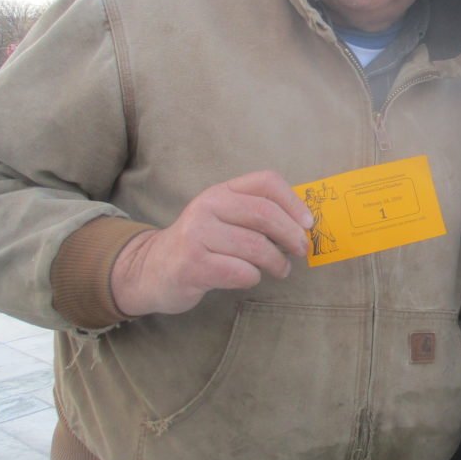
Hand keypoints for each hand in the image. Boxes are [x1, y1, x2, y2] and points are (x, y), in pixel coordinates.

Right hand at [111, 171, 312, 315]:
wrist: (151, 269)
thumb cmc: (201, 244)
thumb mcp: (224, 218)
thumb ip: (256, 215)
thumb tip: (304, 225)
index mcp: (221, 191)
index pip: (266, 182)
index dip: (294, 202)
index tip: (309, 223)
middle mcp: (207, 206)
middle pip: (264, 214)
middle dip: (291, 235)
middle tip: (301, 251)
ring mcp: (197, 234)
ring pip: (255, 246)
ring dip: (276, 262)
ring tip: (280, 269)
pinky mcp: (192, 264)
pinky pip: (240, 271)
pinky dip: (252, 277)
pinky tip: (248, 277)